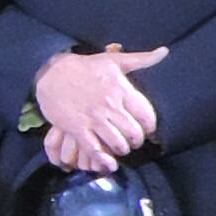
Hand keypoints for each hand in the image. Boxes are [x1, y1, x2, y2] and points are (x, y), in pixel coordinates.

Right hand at [31, 44, 168, 175]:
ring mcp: (93, 119)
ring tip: (121, 147)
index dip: (150, 127)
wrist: (51, 73)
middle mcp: (109, 106)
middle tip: (133, 141)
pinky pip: (94, 149)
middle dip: (137, 141)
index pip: (146, 116)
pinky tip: (109, 163)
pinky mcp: (77, 128)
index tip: (147, 129)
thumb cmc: (84, 67)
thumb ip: (141, 59)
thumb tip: (164, 52)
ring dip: (122, 149)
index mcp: (121, 90)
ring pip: (117, 143)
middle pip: (133, 133)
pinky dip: (104, 159)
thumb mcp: (114, 60)